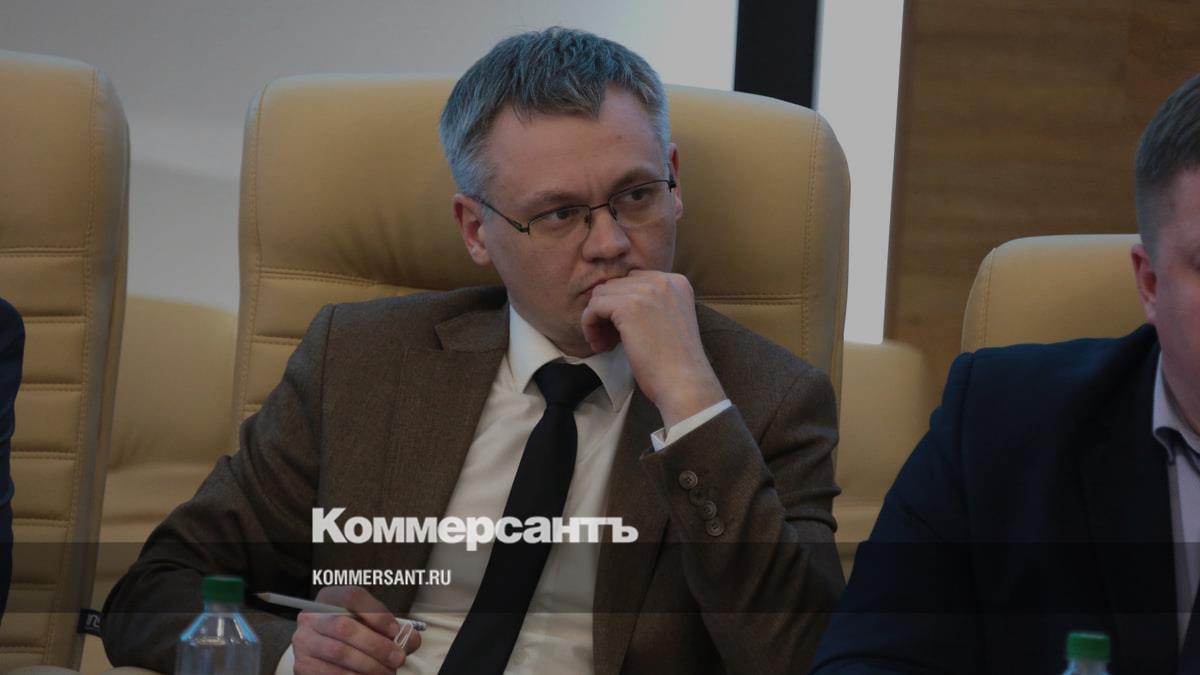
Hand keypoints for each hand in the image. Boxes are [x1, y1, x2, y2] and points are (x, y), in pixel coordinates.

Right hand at [293, 585, 420, 673]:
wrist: (330, 654)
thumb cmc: (358, 634)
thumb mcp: (374, 624)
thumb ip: (394, 629)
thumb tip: (409, 639)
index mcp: (329, 597)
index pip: (352, 596)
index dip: (377, 614)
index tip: (396, 631)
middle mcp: (311, 617)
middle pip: (344, 626)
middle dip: (376, 645)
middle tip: (397, 658)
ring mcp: (304, 641)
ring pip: (339, 652)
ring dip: (368, 666)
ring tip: (387, 672)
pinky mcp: (302, 666)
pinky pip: (330, 673)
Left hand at [581, 270, 725, 428]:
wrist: (684, 382)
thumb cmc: (676, 362)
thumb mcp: (669, 321)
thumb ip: (651, 305)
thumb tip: (614, 303)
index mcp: (676, 282)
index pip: (634, 281)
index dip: (622, 306)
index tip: (622, 331)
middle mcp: (663, 280)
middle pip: (616, 285)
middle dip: (608, 312)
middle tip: (610, 340)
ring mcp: (646, 290)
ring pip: (601, 294)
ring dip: (597, 319)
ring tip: (605, 344)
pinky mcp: (628, 306)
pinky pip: (594, 306)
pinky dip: (590, 325)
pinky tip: (600, 345)